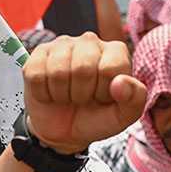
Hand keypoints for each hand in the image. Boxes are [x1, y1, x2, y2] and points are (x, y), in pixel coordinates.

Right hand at [23, 33, 146, 153]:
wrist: (65, 130)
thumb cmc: (98, 117)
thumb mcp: (123, 116)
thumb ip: (134, 100)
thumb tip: (120, 82)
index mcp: (116, 52)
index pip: (110, 69)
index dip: (104, 92)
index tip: (103, 98)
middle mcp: (90, 41)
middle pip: (83, 69)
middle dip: (82, 95)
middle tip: (83, 99)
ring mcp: (63, 44)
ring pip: (58, 72)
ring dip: (62, 95)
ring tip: (69, 96)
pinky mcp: (38, 53)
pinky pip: (36, 75)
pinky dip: (44, 94)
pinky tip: (52, 92)